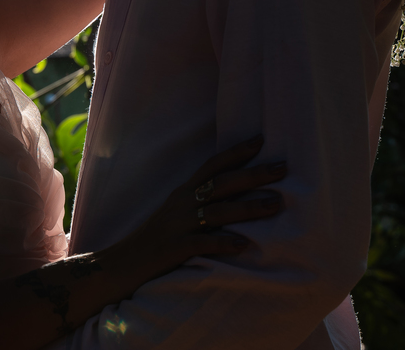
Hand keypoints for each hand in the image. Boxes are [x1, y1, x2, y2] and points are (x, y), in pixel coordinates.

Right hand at [103, 136, 284, 285]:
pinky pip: (203, 243)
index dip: (236, 152)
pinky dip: (224, 242)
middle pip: (222, 183)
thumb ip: (200, 203)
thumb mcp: (176, 214)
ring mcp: (179, 224)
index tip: (261, 139)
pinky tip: (244, 245)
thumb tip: (233, 196)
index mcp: (183, 192)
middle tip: (283, 167)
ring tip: (276, 203)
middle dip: (254, 174)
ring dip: (249, 207)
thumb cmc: (156, 240)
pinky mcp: (176, 248)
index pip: (212, 165)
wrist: (122, 264)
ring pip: (218, 211)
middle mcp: (182, 203)